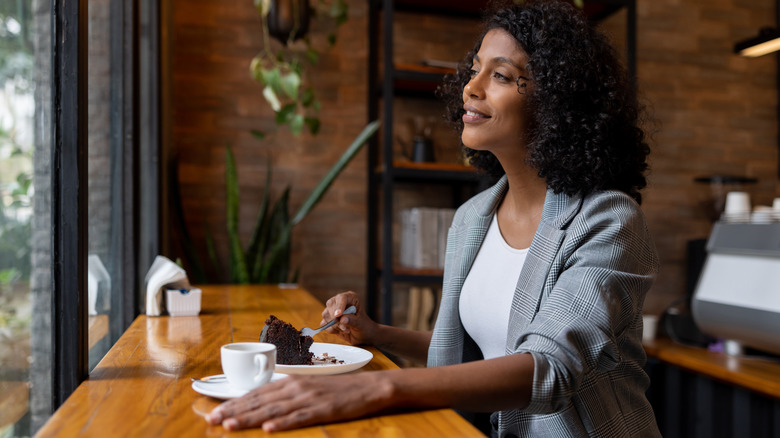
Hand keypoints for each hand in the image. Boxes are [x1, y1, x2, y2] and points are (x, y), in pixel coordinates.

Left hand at [205, 372, 392, 431]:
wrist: (369, 386)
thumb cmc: (338, 389)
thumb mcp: (309, 387)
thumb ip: (287, 394)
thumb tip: (264, 404)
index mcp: (291, 382)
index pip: (257, 393)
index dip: (234, 403)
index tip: (214, 412)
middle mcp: (296, 388)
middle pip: (259, 401)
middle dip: (234, 411)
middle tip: (212, 420)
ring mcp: (309, 399)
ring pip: (273, 410)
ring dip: (251, 418)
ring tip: (230, 425)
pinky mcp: (323, 410)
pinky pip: (300, 418)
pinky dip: (284, 424)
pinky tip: (270, 429)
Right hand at [321, 291, 379, 345]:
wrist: (362, 335)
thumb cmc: (364, 327)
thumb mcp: (361, 324)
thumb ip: (353, 321)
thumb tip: (342, 319)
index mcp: (351, 298)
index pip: (342, 298)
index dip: (339, 306)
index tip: (338, 315)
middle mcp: (340, 302)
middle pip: (330, 305)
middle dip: (336, 318)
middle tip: (345, 328)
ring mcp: (333, 310)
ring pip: (326, 314)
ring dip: (335, 325)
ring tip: (346, 330)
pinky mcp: (329, 320)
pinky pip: (324, 324)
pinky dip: (331, 329)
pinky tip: (340, 331)